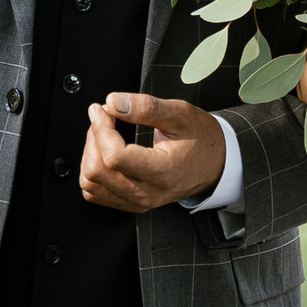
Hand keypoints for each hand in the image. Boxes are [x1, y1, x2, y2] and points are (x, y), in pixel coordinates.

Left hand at [81, 92, 228, 212]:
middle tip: (104, 117)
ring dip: (90, 154)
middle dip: (93, 138)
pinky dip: (92, 170)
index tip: (102, 110)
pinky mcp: (131, 204)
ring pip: (91, 185)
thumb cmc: (201, 138)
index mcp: (163, 171)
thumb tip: (113, 102)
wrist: (217, 163)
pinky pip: (96, 193)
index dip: (101, 129)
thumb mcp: (179, 114)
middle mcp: (149, 193)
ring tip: (105, 133)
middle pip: (97, 172)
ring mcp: (139, 202)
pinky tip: (105, 151)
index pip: (114, 157)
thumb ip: (146, 107)